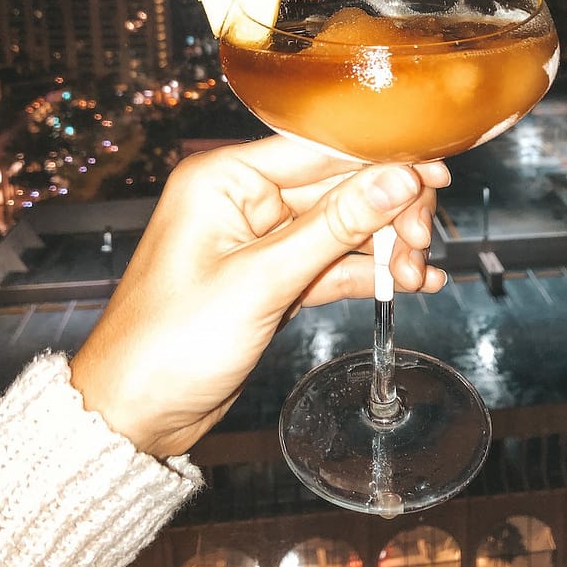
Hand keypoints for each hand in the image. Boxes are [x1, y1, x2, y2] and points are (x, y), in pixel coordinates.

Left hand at [70, 136, 449, 458]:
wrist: (134, 416)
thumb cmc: (169, 343)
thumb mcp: (262, 280)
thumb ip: (335, 227)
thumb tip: (397, 182)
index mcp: (226, 178)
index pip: (319, 150)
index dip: (381, 160)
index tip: (432, 171)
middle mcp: (245, 198)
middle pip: (338, 187)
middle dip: (387, 213)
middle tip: (421, 240)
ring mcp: (261, 239)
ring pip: (342, 227)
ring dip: (384, 249)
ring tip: (417, 273)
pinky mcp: (274, 277)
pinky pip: (331, 263)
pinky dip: (367, 274)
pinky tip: (408, 284)